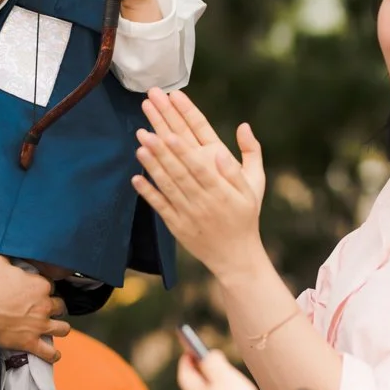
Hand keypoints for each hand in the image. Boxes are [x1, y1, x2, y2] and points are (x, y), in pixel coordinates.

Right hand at [0, 254, 69, 361]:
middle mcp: (45, 305)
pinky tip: (53, 353)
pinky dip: (52, 354)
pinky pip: (49, 353)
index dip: (43, 286)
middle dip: (55, 306)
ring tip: (55, 327)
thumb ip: (8, 255)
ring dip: (60, 327)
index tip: (35, 289)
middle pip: (59, 306)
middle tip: (45, 307)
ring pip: (62, 328)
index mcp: (40, 284)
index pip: (50, 284)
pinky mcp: (31, 343)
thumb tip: (10, 250)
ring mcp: (40, 326)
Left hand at [132, 88, 265, 278]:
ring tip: (140, 148)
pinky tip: (135, 178)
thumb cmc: (245, 217)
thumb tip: (232, 139)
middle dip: (162, 153)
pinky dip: (148, 194)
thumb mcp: (254, 188)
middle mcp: (204, 202)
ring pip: (168, 188)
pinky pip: (161, 208)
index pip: (200, 168)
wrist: (235, 256)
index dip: (184, 152)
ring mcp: (188, 214)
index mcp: (222, 191)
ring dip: (152, 168)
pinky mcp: (177, 226)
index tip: (170, 135)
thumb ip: (247, 160)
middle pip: (179, 174)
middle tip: (145, 133)